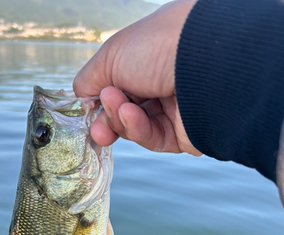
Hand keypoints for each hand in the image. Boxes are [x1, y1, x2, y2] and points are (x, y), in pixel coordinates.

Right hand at [73, 0, 200, 155]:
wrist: (201, 60)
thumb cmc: (156, 46)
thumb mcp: (110, 57)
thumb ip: (90, 80)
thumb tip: (82, 100)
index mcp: (147, 61)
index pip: (118, 87)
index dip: (101, 101)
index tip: (89, 108)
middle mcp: (161, 84)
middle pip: (124, 112)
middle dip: (108, 118)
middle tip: (97, 125)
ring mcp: (173, 109)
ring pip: (135, 128)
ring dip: (121, 120)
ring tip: (119, 106)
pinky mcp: (183, 133)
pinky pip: (152, 138)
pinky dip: (137, 129)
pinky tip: (131, 115)